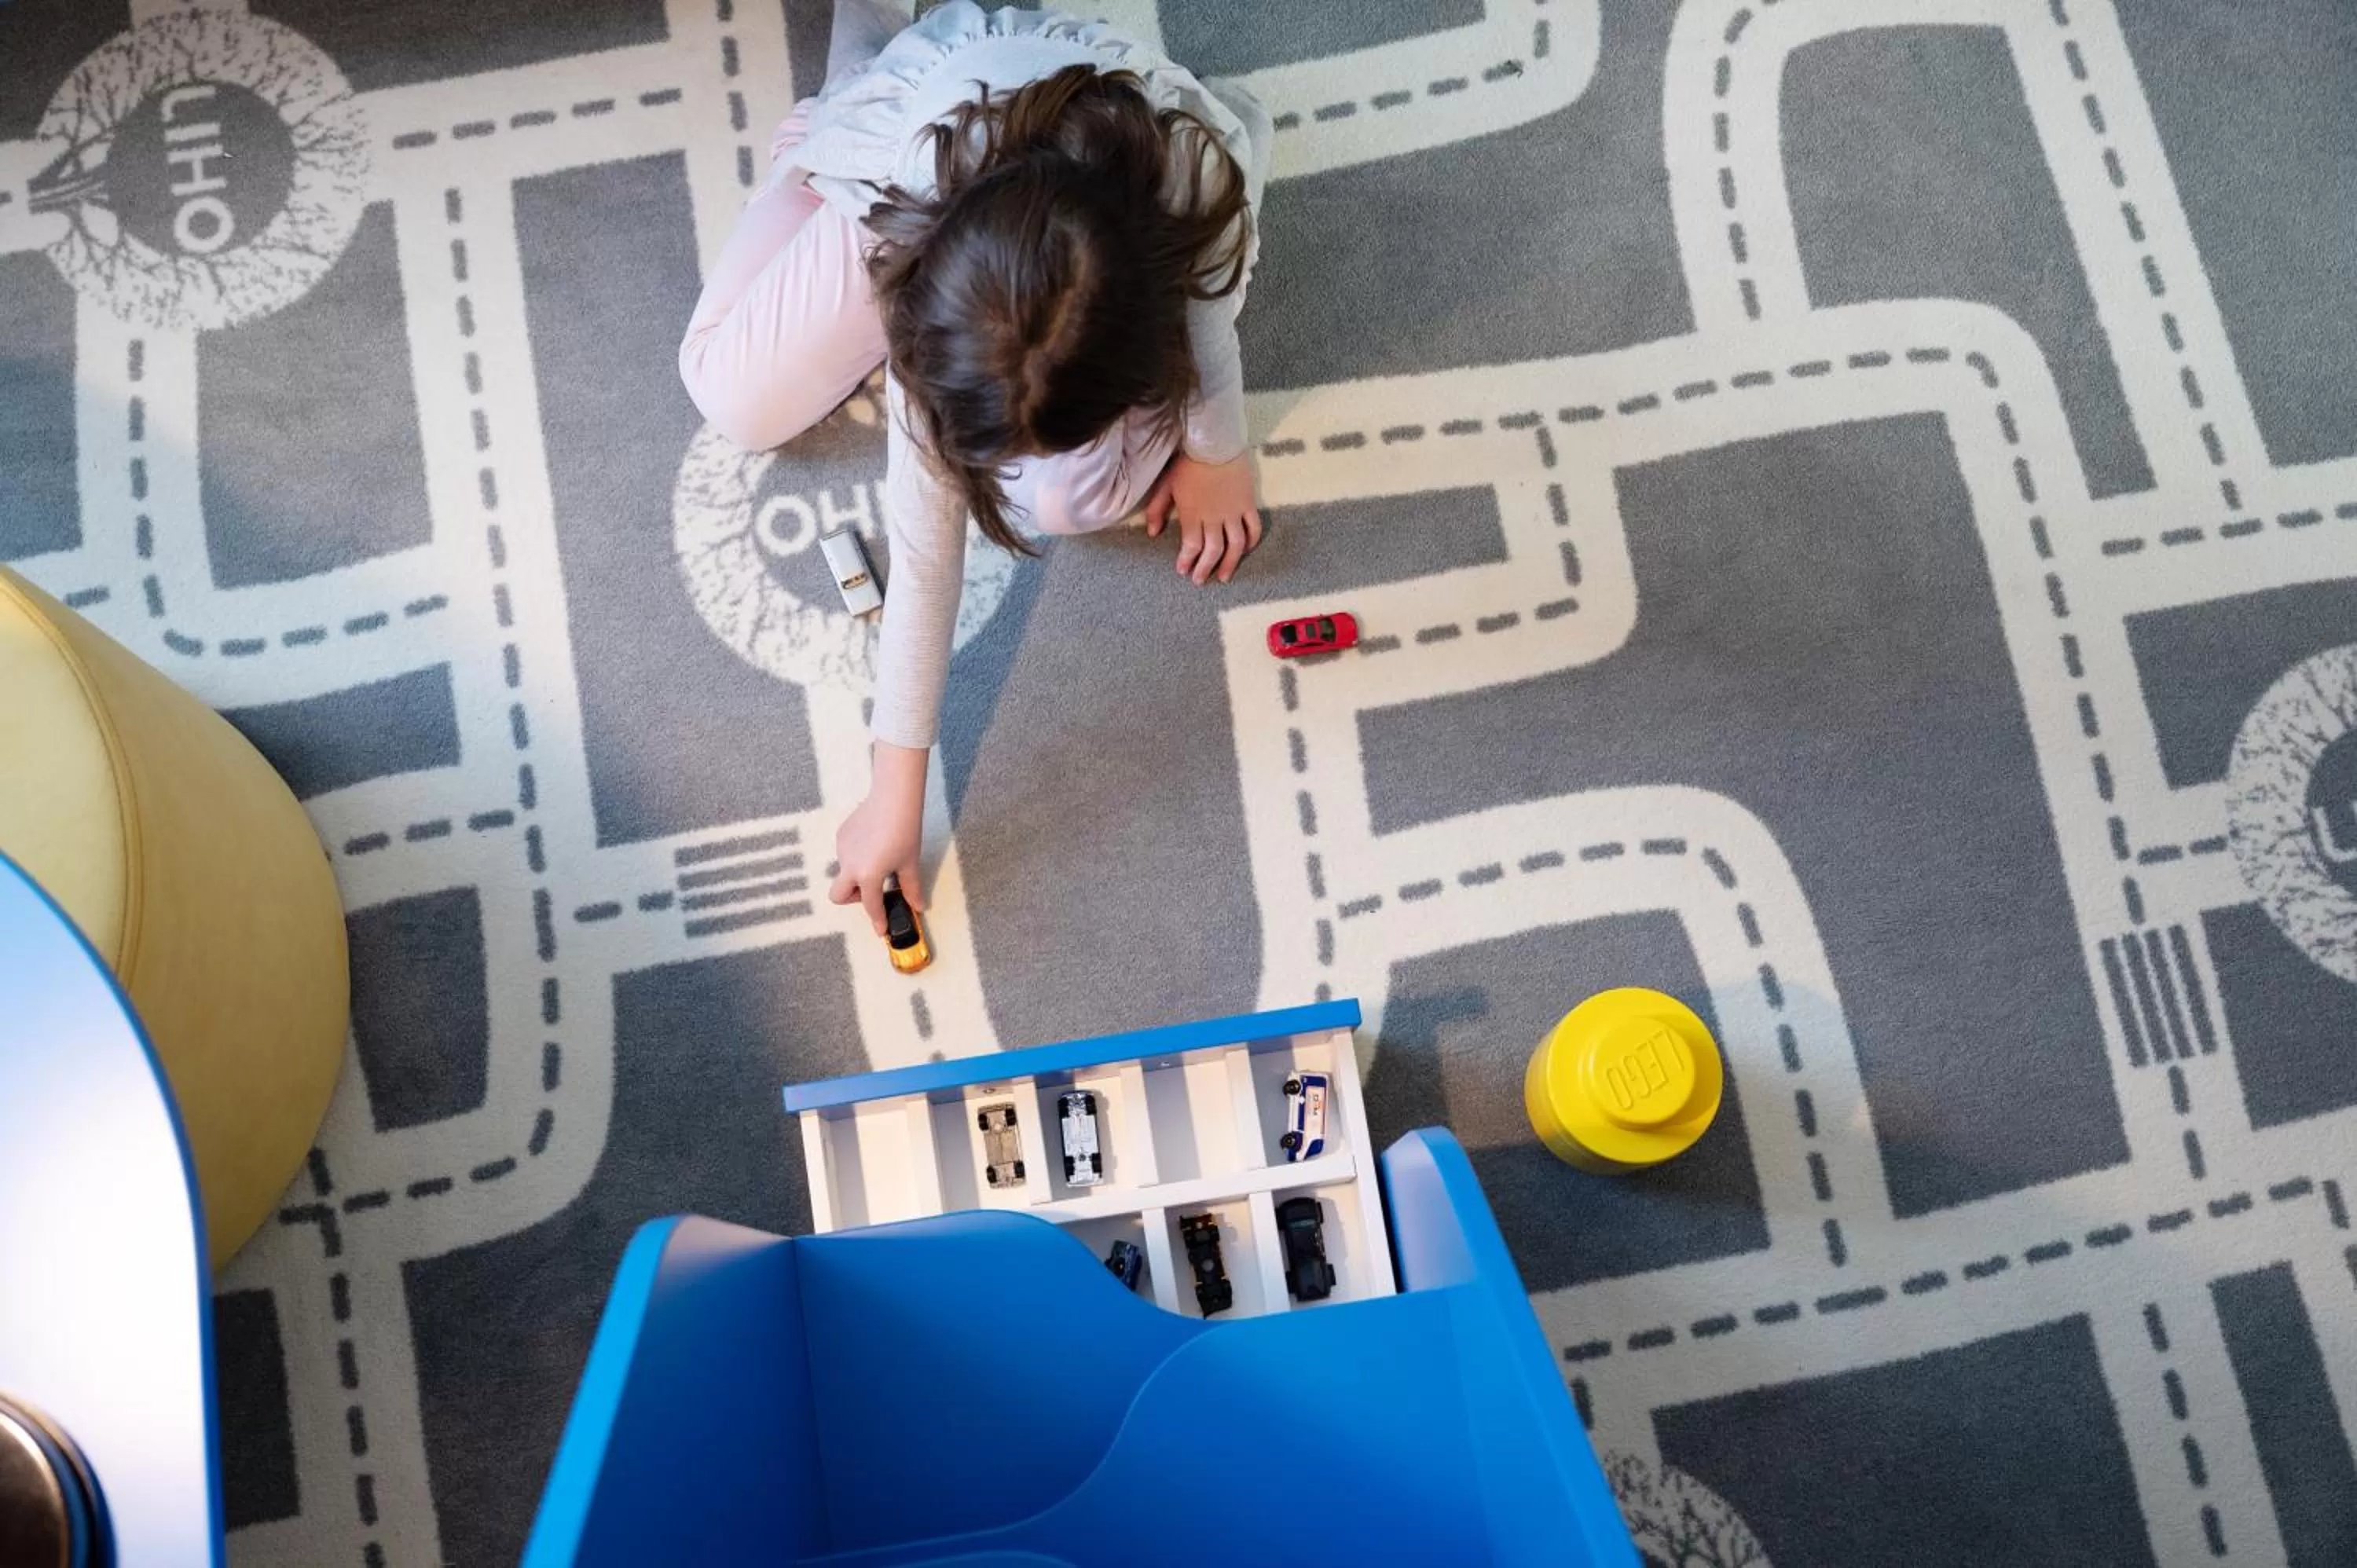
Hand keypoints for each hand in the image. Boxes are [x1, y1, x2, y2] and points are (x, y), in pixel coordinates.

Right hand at [830, 742, 927, 934]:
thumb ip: (911, 888)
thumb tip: (919, 906)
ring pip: (844, 872)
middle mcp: (849, 866)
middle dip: (853, 900)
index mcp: (868, 876)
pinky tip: (875, 843)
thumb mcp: (910, 862)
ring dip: (858, 875)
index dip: (878, 920)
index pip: (871, 906)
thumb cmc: (905, 830)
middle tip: (874, 892)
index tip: (881, 930)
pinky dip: (857, 857)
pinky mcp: (841, 835)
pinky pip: (846, 854)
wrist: (894, 798)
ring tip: (881, 860)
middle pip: (838, 896)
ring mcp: (842, 849)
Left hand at [1144, 451, 1262, 584]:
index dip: (1187, 561)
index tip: (1183, 571)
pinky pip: (1253, 528)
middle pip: (1213, 550)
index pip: (1192, 546)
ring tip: (1223, 576)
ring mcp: (1234, 511)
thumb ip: (1158, 510)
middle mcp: (1215, 517)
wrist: (1215, 441)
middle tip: (1199, 580)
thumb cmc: (1188, 462)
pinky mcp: (1248, 503)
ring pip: (1235, 545)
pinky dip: (1251, 542)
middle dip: (1205, 568)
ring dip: (1230, 563)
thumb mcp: (1167, 484)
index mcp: (1193, 514)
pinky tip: (1245, 550)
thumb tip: (1152, 533)